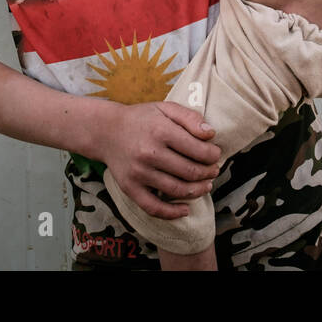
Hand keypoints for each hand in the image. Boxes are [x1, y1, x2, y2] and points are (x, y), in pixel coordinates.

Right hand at [98, 101, 221, 218]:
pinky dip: (172, 213)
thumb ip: (190, 118)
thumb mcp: (165, 108)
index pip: (198, 150)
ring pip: (177, 190)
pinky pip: (154, 207)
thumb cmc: (141, 119)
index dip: (213, 155)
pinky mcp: (130, 188)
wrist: (106, 131)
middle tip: (214, 170)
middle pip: (190, 172)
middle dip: (209, 173)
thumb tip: (211, 135)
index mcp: (161, 131)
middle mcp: (149, 153)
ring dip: (198, 191)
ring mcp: (139, 173)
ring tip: (206, 185)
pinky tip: (185, 209)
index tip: (216, 154)